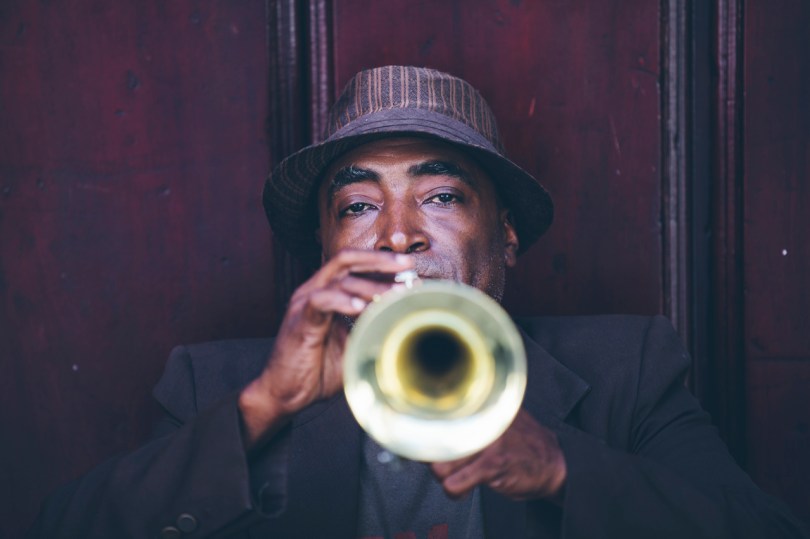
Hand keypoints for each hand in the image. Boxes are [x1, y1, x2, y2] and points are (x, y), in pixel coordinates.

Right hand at [239, 249, 413, 447]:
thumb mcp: (353, 343)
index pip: (354, 265)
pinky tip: (361, 307)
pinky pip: (321, 301)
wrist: (286, 393)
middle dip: (380, 260)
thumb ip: (370, 326)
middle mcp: (314, 290)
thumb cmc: (317, 369)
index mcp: (326, 292)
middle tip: (408, 265)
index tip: (410, 269)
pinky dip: (342, 300)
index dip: (382, 262)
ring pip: (340, 279)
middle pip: (347, 259)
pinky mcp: (299, 320)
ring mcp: (304, 302)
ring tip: (394, 294)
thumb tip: (401, 319)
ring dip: (371, 285)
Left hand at [430, 409, 566, 503]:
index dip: (425, 433)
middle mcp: (481, 419)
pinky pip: (455, 484)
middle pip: (433, 442)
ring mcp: (486, 441)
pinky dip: (454, 491)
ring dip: (443, 476)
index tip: (419, 441)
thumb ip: (471, 417)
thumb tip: (435, 423)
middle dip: (434, 459)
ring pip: (439, 465)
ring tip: (455, 476)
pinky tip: (462, 489)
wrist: (554, 462)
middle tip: (444, 463)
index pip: (437, 416)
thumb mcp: (497, 419)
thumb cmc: (523, 443)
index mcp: (479, 407)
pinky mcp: (492, 465)